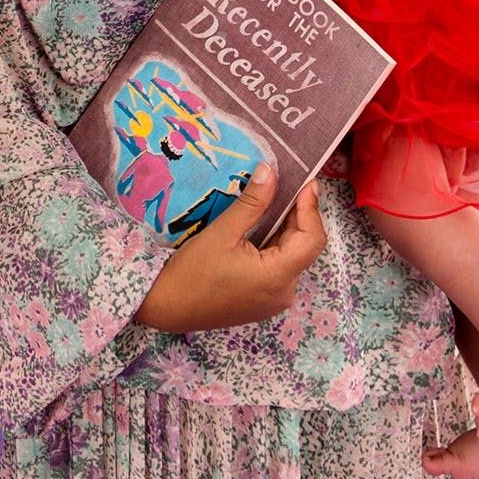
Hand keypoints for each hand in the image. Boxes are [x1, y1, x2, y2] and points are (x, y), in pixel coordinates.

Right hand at [133, 165, 324, 332]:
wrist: (166, 307)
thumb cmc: (192, 272)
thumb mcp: (223, 232)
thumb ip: (252, 202)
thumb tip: (270, 171)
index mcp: (277, 277)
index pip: (312, 239)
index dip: (311, 208)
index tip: (306, 182)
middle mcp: (283, 293)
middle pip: (304, 247)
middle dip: (298, 215)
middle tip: (287, 183)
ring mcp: (273, 300)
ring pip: (291, 256)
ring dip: (285, 228)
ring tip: (272, 199)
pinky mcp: (262, 300)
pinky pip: (279, 267)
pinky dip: (274, 244)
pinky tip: (260, 226)